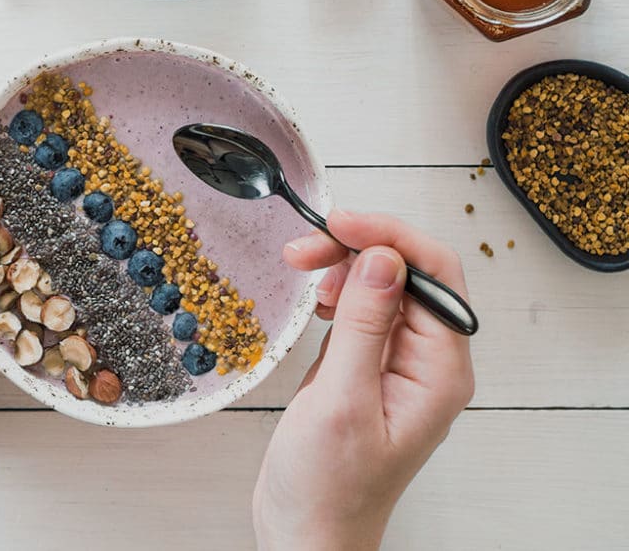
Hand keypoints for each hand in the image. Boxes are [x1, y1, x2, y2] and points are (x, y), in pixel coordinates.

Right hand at [253, 210, 474, 549]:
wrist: (306, 531)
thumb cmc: (327, 486)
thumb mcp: (340, 401)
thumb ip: (364, 325)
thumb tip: (383, 257)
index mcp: (439, 372)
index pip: (434, 274)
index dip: (388, 236)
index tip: (338, 222)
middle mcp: (428, 362)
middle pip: (408, 273)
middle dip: (357, 248)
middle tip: (303, 249)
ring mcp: (399, 363)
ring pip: (383, 286)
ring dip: (343, 267)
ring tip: (303, 272)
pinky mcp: (370, 366)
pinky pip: (364, 309)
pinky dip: (337, 293)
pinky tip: (317, 302)